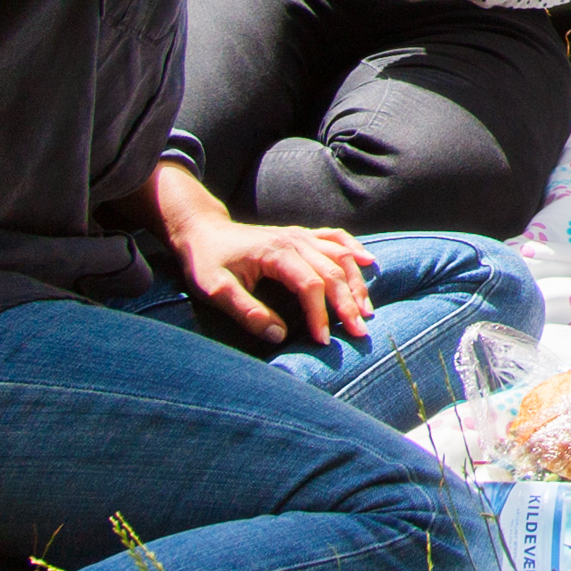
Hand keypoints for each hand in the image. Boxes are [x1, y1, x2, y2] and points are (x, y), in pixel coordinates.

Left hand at [174, 205, 375, 350]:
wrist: (201, 230)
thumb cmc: (206, 261)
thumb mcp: (215, 290)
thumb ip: (247, 312)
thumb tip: (279, 336)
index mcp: (276, 252)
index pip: (309, 285)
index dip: (319, 314)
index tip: (322, 340)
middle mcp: (294, 240)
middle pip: (332, 272)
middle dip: (348, 304)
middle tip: (359, 333)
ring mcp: (300, 235)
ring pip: (340, 256)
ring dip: (356, 283)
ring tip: (366, 311)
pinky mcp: (301, 236)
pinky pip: (335, 238)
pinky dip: (354, 249)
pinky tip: (368, 263)